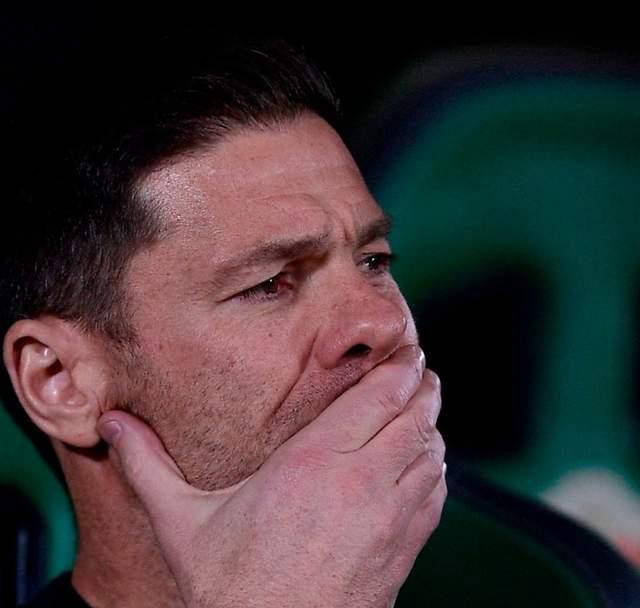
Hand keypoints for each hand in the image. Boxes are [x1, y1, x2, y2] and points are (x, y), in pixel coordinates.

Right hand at [97, 345, 446, 607]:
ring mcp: (391, 517)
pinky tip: (425, 460)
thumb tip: (112, 425)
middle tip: (419, 369)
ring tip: (425, 404)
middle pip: (414, 415)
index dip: (399, 371)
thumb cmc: (233, 588)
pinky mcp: (404, 549)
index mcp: (314, 462)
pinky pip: (435, 492)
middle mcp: (362, 481)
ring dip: (431, 423)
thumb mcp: (182, 523)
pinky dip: (435, 467)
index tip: (406, 354)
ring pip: (431, 451)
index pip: (378, 397)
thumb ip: (149, 466)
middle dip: (421, 387)